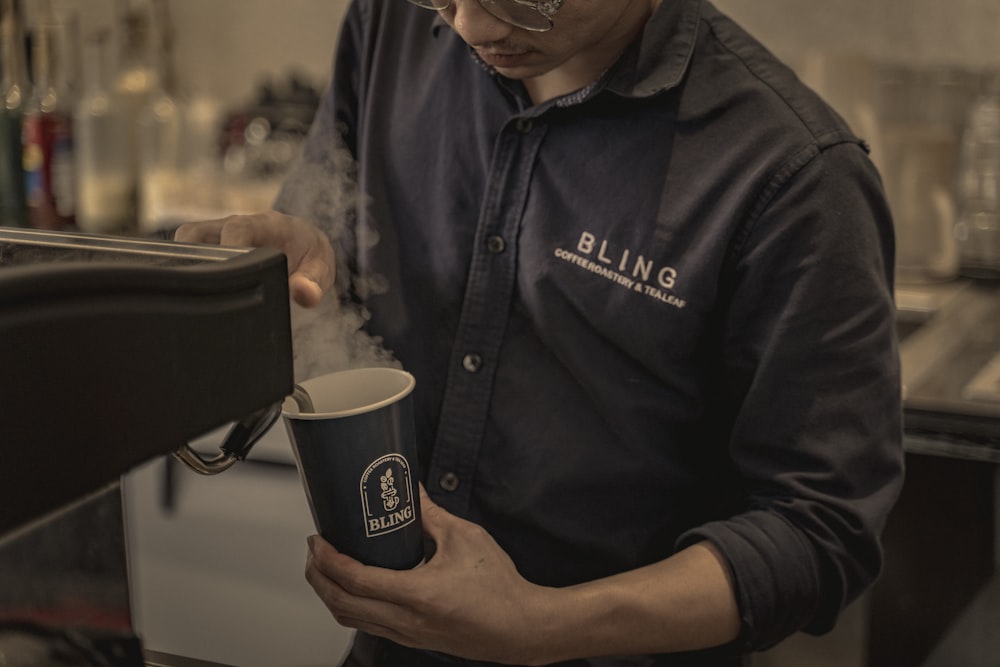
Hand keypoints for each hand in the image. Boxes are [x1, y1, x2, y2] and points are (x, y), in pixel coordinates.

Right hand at [174, 211, 334, 307]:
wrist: (306, 244)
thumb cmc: (310, 255)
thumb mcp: (320, 269)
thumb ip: (313, 282)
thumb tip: (304, 294)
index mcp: (265, 224)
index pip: (236, 229)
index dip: (226, 247)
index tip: (223, 273)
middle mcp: (237, 224)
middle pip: (197, 233)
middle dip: (194, 260)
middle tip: (201, 292)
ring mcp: (220, 233)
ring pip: (186, 242)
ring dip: (183, 264)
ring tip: (191, 295)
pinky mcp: (210, 245)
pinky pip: (187, 251)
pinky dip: (184, 267)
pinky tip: (191, 293)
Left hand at [305, 487, 560, 664]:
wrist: (520, 628)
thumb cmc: (500, 589)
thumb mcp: (465, 539)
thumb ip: (432, 515)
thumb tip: (413, 491)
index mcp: (419, 594)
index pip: (355, 580)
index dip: (328, 559)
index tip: (318, 541)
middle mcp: (407, 620)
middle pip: (341, 604)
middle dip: (318, 577)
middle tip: (315, 552)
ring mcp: (407, 634)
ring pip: (351, 620)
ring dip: (330, 594)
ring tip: (326, 568)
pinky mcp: (412, 639)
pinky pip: (368, 626)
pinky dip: (350, 607)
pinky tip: (354, 588)